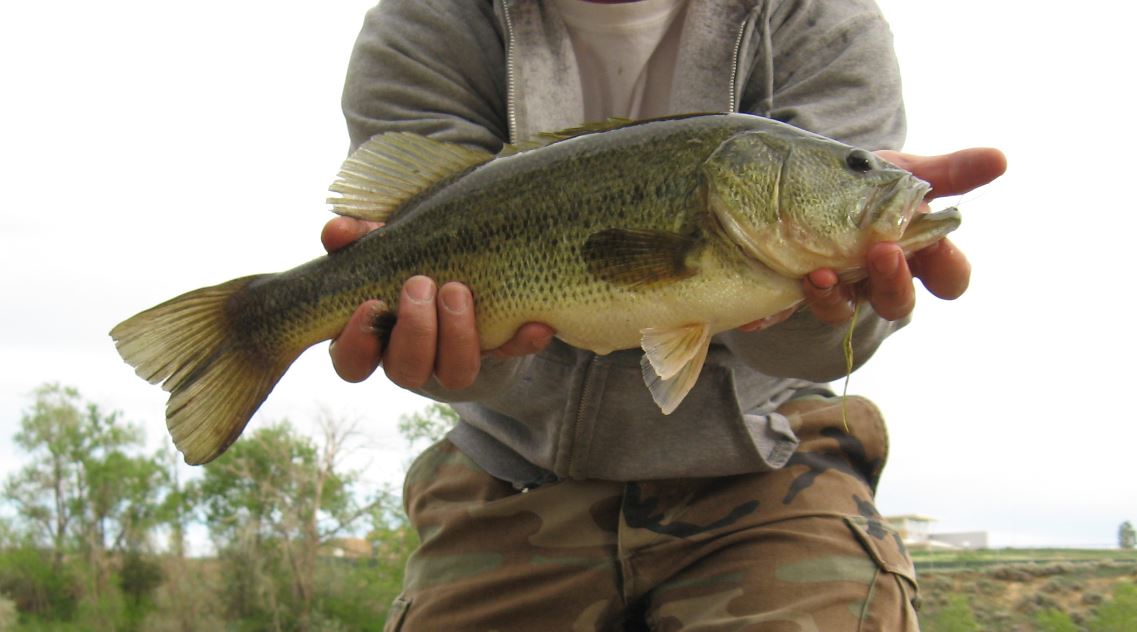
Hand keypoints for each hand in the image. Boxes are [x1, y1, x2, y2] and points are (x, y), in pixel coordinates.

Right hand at [322, 216, 554, 389]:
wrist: (469, 270)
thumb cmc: (410, 258)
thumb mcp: (381, 244)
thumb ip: (358, 237)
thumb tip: (337, 232)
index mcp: (374, 338)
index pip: (351, 363)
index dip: (356, 344)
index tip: (370, 305)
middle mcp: (413, 357)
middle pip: (407, 369)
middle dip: (415, 329)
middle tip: (421, 284)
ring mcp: (456, 359)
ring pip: (455, 373)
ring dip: (458, 335)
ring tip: (459, 290)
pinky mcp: (498, 351)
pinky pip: (512, 355)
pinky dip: (523, 340)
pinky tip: (536, 322)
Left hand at [804, 147, 1007, 323]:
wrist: (805, 181)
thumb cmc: (868, 184)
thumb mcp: (905, 173)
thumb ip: (949, 172)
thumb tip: (999, 159)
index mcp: (917, 255)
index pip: (949, 279)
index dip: (948, 267)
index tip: (938, 237)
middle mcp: (882, 280)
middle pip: (900, 303)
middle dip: (894, 281)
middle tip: (883, 250)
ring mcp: (845, 289)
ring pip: (849, 311)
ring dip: (838, 296)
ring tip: (824, 272)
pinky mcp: (808, 292)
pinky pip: (807, 308)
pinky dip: (805, 299)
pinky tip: (801, 284)